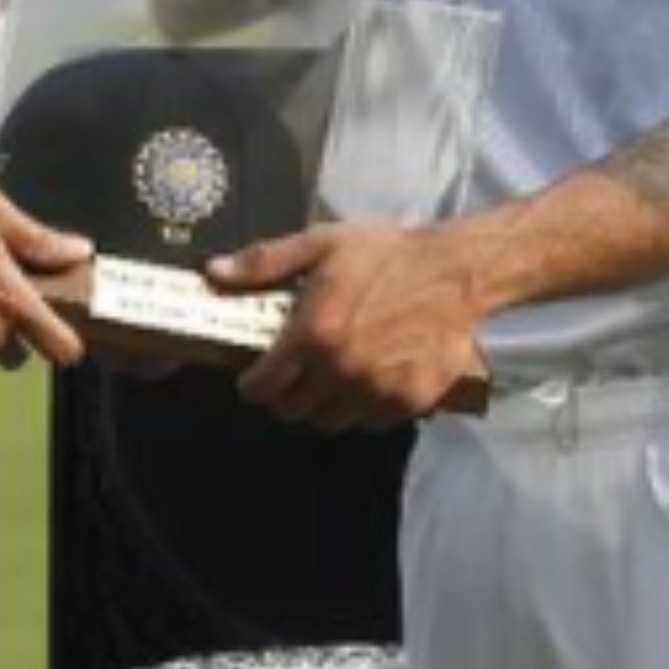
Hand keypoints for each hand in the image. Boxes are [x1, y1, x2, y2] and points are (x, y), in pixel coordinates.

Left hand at [213, 223, 487, 432]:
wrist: (455, 271)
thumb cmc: (385, 254)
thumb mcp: (320, 244)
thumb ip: (264, 262)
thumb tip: (213, 272)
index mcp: (312, 334)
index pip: (263, 387)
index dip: (254, 385)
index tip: (257, 379)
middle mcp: (340, 370)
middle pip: (292, 411)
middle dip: (286, 396)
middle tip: (295, 376)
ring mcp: (376, 391)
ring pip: (330, 423)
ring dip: (324, 406)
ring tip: (331, 380)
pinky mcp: (408, 402)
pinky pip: (370, 424)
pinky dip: (363, 410)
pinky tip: (367, 383)